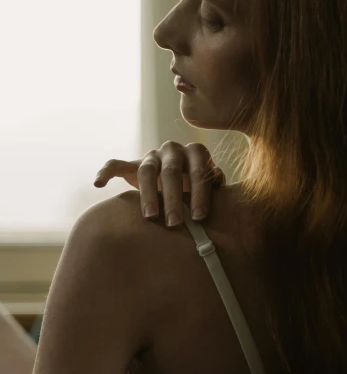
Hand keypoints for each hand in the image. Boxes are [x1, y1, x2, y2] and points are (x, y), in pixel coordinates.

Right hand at [93, 141, 225, 226]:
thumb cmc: (200, 188)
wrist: (180, 181)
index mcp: (195, 152)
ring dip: (148, 194)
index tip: (199, 217)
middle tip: (175, 223)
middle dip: (173, 198)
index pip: (198, 171)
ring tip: (149, 216)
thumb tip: (221, 184)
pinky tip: (97, 183)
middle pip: (171, 171)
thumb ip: (216, 184)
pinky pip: (115, 164)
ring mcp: (151, 156)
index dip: (200, 193)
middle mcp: (173, 149)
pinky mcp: (132, 164)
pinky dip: (105, 172)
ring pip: (146, 170)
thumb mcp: (211, 185)